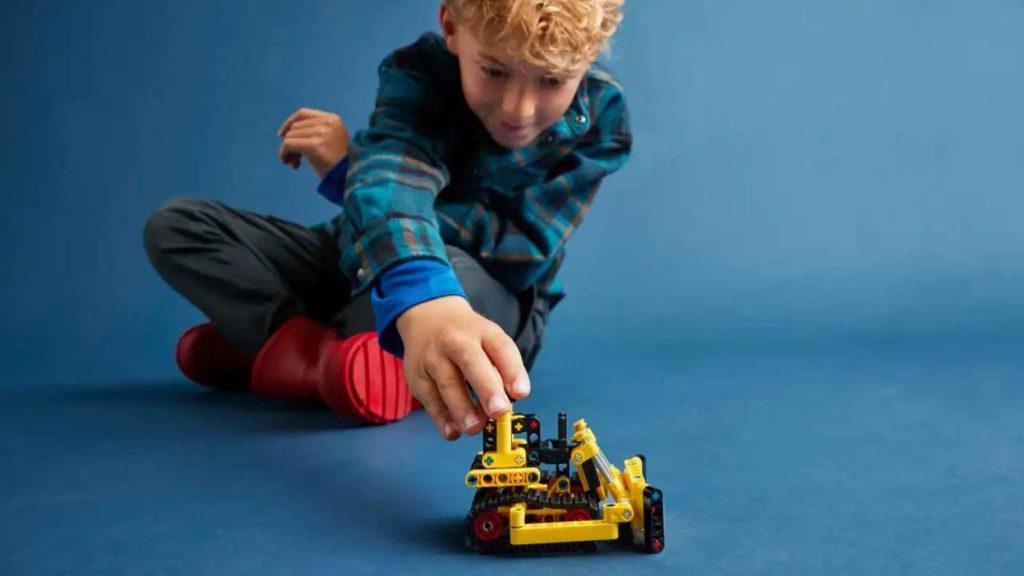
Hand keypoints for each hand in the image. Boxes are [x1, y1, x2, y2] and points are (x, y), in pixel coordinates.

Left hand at [277, 107, 349, 179]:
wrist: (351, 178)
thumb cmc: (340, 164)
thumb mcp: (331, 140)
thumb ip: (315, 131)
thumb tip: (287, 132)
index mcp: (333, 119)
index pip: (303, 114)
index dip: (289, 123)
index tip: (281, 135)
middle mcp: (328, 123)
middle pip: (295, 127)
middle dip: (290, 142)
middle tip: (295, 160)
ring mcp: (322, 133)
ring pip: (289, 136)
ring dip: (288, 151)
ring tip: (296, 164)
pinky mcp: (315, 146)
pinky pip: (288, 145)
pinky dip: (284, 154)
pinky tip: (292, 165)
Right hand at [397, 296, 530, 440]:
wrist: (427, 318)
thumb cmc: (468, 338)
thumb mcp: (488, 340)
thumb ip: (502, 368)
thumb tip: (510, 401)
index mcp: (482, 331)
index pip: (500, 346)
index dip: (512, 370)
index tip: (521, 393)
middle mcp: (456, 341)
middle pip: (471, 361)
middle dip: (486, 388)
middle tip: (499, 412)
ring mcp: (433, 357)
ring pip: (447, 384)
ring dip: (462, 409)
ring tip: (475, 428)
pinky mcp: (417, 376)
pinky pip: (430, 400)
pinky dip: (442, 418)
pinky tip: (454, 432)